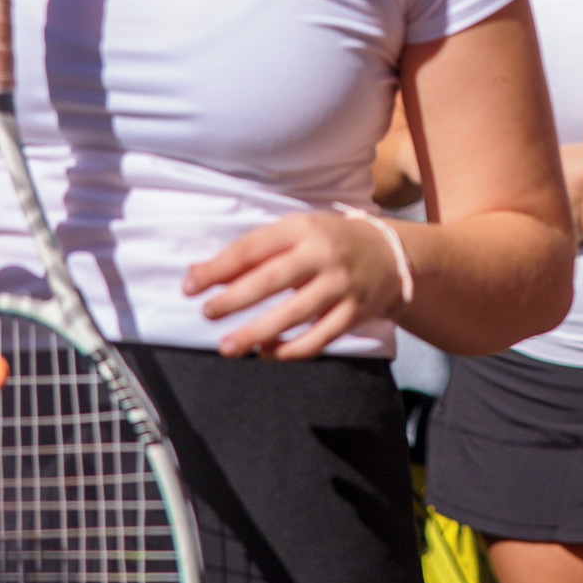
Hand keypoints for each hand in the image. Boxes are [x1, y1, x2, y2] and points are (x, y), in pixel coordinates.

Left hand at [185, 211, 406, 359]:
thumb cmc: (330, 242)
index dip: (219, 267)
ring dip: (258, 332)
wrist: (392, 253)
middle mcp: (323, 255)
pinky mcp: (355, 312)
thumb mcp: (295, 234)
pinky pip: (319, 338)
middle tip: (208, 314)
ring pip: (294, 314)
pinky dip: (292, 349)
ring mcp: (341, 285)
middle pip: (272, 279)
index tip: (190, 286)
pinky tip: (268, 353)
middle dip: (235, 299)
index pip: (253, 247)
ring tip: (228, 346)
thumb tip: (198, 273)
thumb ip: (251, 254)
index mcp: (302, 229)